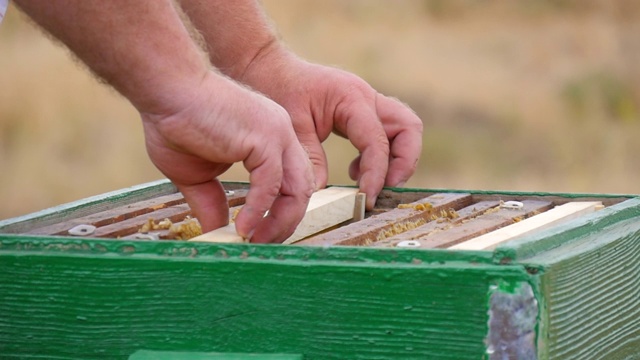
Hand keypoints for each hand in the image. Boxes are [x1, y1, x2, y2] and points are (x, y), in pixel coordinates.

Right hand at [142, 71, 314, 242]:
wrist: (164, 91)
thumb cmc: (176, 123)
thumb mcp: (197, 175)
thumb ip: (212, 202)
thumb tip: (219, 233)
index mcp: (271, 139)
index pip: (291, 183)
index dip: (280, 214)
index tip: (259, 236)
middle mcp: (282, 135)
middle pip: (301, 189)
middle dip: (285, 223)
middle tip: (262, 246)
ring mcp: (278, 134)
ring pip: (296, 190)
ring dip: (279, 222)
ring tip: (255, 242)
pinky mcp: (265, 137)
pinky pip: (272, 185)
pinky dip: (259, 211)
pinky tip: (242, 228)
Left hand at [240, 49, 423, 208]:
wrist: (272, 70)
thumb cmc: (279, 90)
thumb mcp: (291, 125)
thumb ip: (310, 158)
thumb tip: (322, 193)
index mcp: (351, 97)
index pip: (377, 141)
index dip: (376, 174)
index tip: (366, 199)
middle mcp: (367, 97)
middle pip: (409, 128)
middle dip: (404, 162)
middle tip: (384, 188)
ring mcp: (369, 103)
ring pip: (405, 130)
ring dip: (397, 159)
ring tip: (369, 182)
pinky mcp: (363, 113)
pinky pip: (387, 134)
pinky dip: (380, 155)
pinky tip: (354, 171)